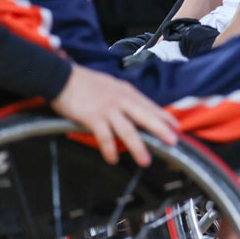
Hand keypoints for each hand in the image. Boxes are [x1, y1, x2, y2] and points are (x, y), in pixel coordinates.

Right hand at [50, 65, 178, 165]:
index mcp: (127, 92)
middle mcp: (122, 100)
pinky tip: (113, 159)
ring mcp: (108, 109)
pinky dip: (109, 149)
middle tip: (173, 143)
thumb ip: (124, 98)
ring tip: (145, 160)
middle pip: (145, 117)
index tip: (177, 127)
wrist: (62, 77)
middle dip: (161, 130)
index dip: (164, 117)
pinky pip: (104, 137)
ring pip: (127, 130)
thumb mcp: (112, 86)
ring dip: (137, 146)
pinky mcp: (93, 117)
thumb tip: (136, 111)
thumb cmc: (86, 84)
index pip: (150, 106)